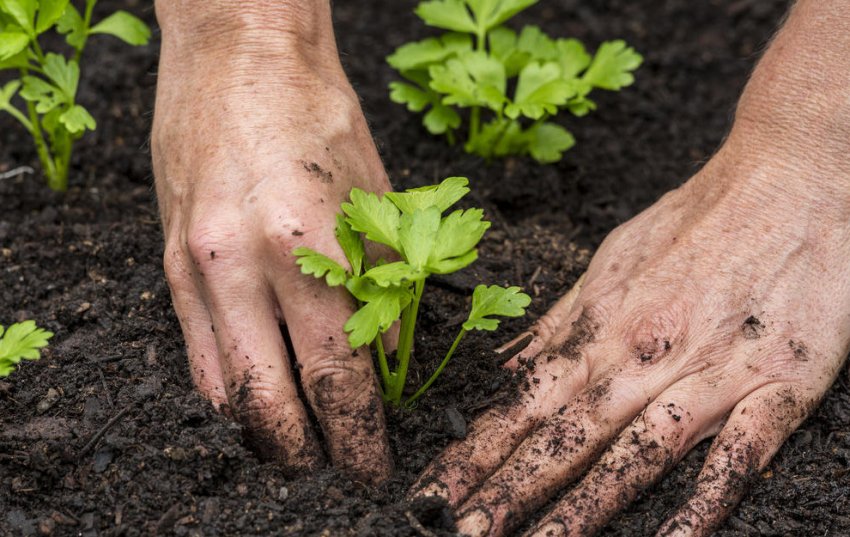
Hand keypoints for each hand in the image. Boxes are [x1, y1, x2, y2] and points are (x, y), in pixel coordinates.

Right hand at [151, 2, 391, 481]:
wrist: (238, 50)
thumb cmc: (319, 115)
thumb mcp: (376, 200)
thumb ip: (384, 290)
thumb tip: (388, 367)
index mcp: (307, 247)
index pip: (338, 376)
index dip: (359, 435)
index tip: (374, 466)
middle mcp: (240, 265)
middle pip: (273, 401)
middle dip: (309, 453)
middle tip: (335, 474)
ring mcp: (195, 265)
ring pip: (224, 388)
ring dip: (263, 433)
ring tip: (295, 450)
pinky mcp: (169, 259)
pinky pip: (194, 351)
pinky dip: (226, 391)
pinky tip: (251, 405)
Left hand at [412, 0, 849, 532]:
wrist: (792, 177)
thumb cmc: (696, 218)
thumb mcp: (611, 260)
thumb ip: (560, 322)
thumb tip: (506, 366)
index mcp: (604, 327)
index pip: (523, 402)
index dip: (475, 451)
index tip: (432, 490)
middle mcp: (645, 357)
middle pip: (564, 436)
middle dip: (505, 489)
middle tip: (453, 529)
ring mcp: (709, 375)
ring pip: (635, 454)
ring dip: (581, 506)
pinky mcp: (776, 385)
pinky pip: (737, 456)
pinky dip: (704, 502)